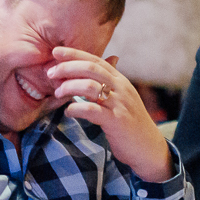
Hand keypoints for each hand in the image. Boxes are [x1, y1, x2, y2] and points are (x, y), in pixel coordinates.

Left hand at [48, 47, 172, 181]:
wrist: (148, 147)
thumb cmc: (131, 123)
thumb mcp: (122, 98)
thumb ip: (111, 81)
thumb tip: (108, 61)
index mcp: (120, 80)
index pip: (96, 60)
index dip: (75, 54)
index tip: (56, 51)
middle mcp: (121, 88)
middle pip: (91, 69)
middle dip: (68, 68)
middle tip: (51, 73)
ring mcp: (119, 104)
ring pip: (90, 87)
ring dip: (69, 87)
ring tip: (58, 94)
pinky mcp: (116, 121)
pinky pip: (92, 110)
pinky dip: (76, 109)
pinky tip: (68, 112)